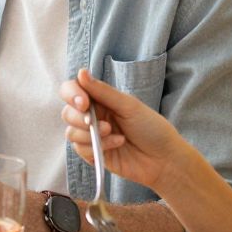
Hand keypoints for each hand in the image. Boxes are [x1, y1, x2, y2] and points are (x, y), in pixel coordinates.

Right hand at [59, 69, 185, 190]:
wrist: (164, 158)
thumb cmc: (151, 128)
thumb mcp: (129, 106)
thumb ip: (103, 91)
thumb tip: (81, 72)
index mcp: (101, 100)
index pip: (72, 90)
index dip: (72, 94)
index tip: (84, 102)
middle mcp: (93, 116)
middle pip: (67, 113)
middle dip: (78, 117)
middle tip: (93, 122)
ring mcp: (93, 136)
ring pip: (71, 132)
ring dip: (89, 133)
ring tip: (111, 133)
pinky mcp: (94, 154)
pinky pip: (80, 149)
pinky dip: (98, 146)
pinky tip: (117, 144)